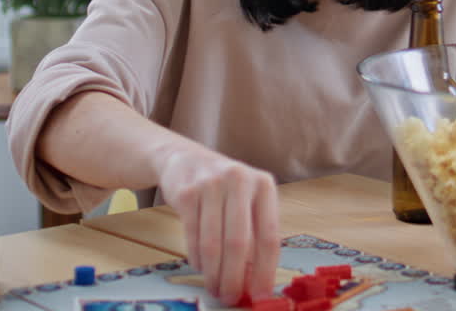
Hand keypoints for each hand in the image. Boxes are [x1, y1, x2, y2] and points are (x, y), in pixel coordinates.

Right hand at [154, 144, 278, 305]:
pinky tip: (201, 267)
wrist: (185, 159)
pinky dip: (197, 258)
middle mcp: (239, 180)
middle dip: (234, 278)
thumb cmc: (223, 188)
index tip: (260, 294)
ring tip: (215, 288)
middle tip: (230, 298)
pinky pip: (193, 236)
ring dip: (214, 273)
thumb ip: (255, 235)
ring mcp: (211, 184)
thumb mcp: (246, 201)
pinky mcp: (186, 192)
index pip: (269, 236)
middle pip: (239, 243)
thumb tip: (255, 282)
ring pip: (213, 243)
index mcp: (264, 185)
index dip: (265, 270)